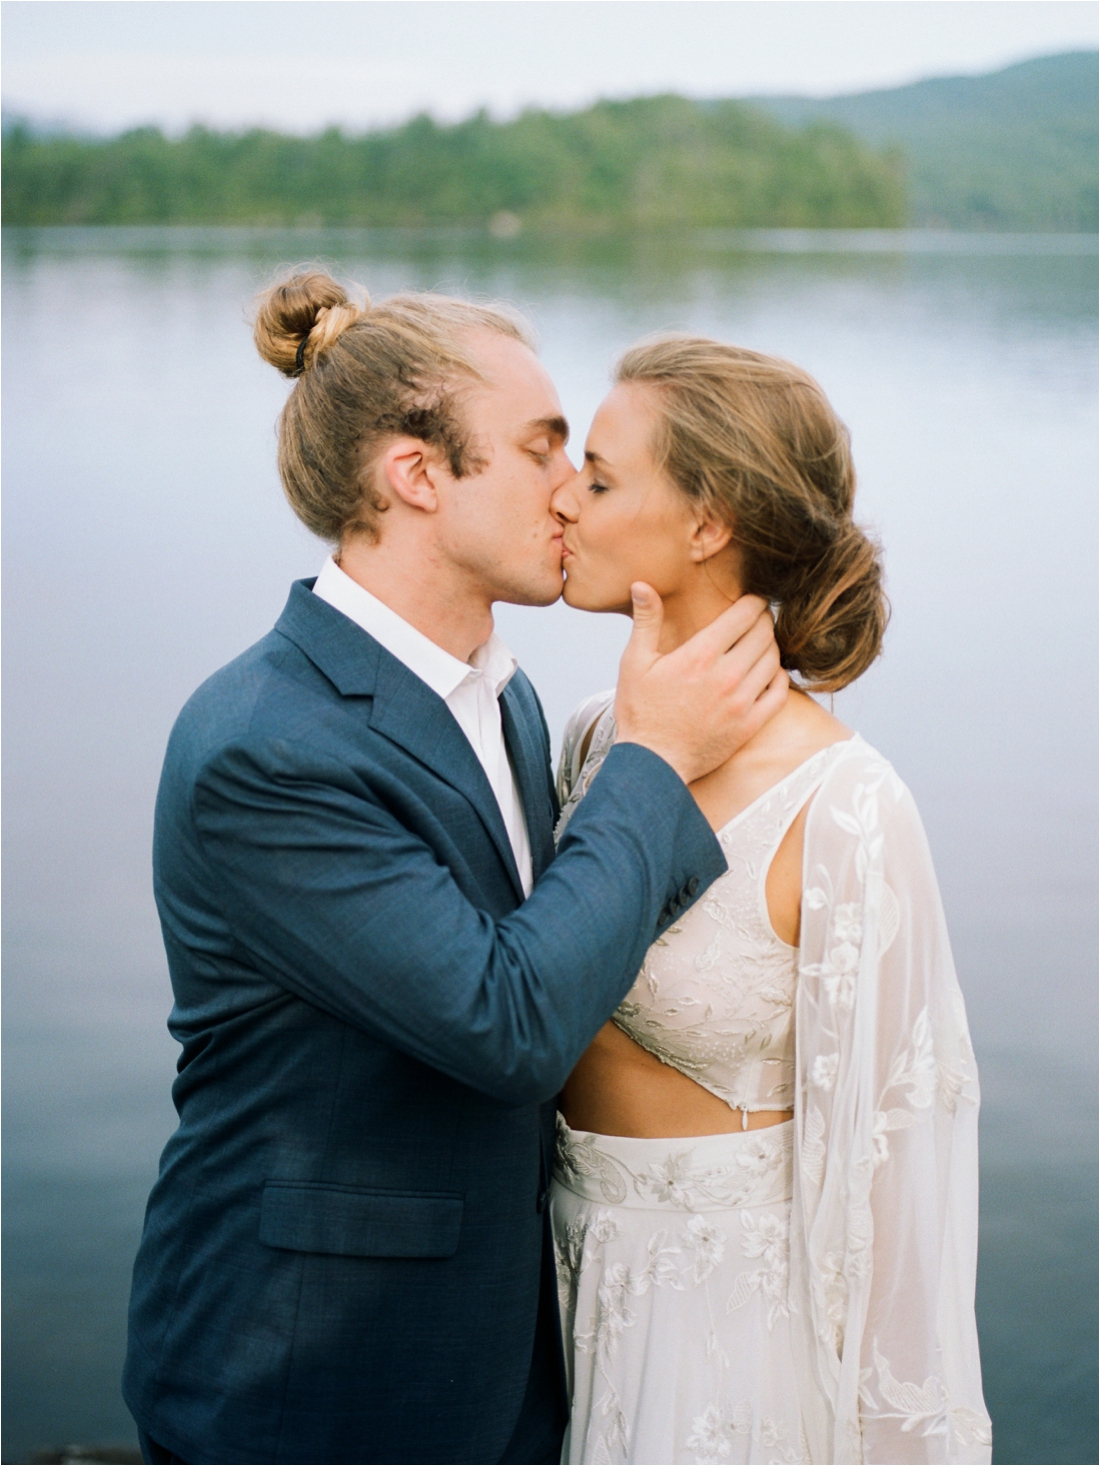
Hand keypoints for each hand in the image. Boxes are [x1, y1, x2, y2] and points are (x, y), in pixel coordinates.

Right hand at [614, 583, 787, 784]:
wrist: (652, 763)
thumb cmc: (640, 712)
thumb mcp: (634, 663)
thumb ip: (645, 621)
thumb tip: (642, 585)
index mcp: (699, 656)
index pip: (744, 615)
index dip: (753, 602)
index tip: (751, 601)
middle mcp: (726, 676)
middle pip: (764, 634)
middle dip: (763, 621)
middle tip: (757, 621)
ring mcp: (741, 702)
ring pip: (774, 660)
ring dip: (771, 647)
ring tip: (760, 646)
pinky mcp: (750, 725)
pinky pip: (780, 692)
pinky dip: (779, 677)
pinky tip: (768, 674)